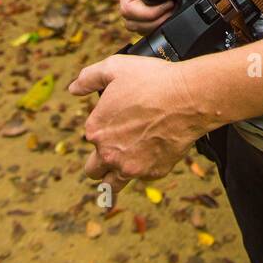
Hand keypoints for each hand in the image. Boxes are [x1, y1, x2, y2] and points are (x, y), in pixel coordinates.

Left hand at [68, 54, 202, 193]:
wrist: (188, 98)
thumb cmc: (154, 81)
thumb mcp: (115, 68)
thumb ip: (89, 78)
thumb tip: (74, 88)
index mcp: (96, 130)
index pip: (90, 138)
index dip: (103, 128)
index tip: (115, 121)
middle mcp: (109, 153)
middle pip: (94, 170)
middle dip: (99, 165)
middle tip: (110, 157)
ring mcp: (131, 167)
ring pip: (113, 186)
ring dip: (112, 185)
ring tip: (111, 194)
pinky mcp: (153, 172)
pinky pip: (144, 176)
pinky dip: (146, 169)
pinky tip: (152, 158)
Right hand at [120, 0, 201, 35]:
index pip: (127, 5)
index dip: (147, 13)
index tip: (169, 4)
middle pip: (131, 21)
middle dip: (153, 22)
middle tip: (175, 11)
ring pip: (139, 25)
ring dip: (158, 25)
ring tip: (177, 11)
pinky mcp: (155, 0)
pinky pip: (151, 22)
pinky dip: (163, 23)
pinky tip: (178, 11)